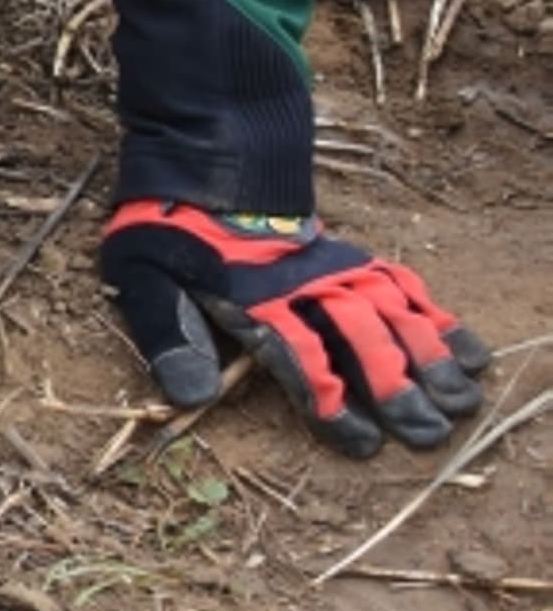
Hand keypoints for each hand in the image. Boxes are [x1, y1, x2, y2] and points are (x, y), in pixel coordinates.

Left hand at [99, 202, 490, 457]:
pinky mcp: (355, 257)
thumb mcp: (141, 279)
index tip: (363, 443)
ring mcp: (337, 268)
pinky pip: (406, 285)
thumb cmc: (168, 232)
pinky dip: (440, 318)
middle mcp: (305, 284)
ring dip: (431, 358)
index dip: (332, 403)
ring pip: (395, 314)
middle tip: (428, 434)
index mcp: (251, 299)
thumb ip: (168, 336)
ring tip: (462, 402)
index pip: (301, 357)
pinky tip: (470, 353)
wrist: (206, 167)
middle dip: (396, 389)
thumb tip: (190, 397)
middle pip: (361, 340)